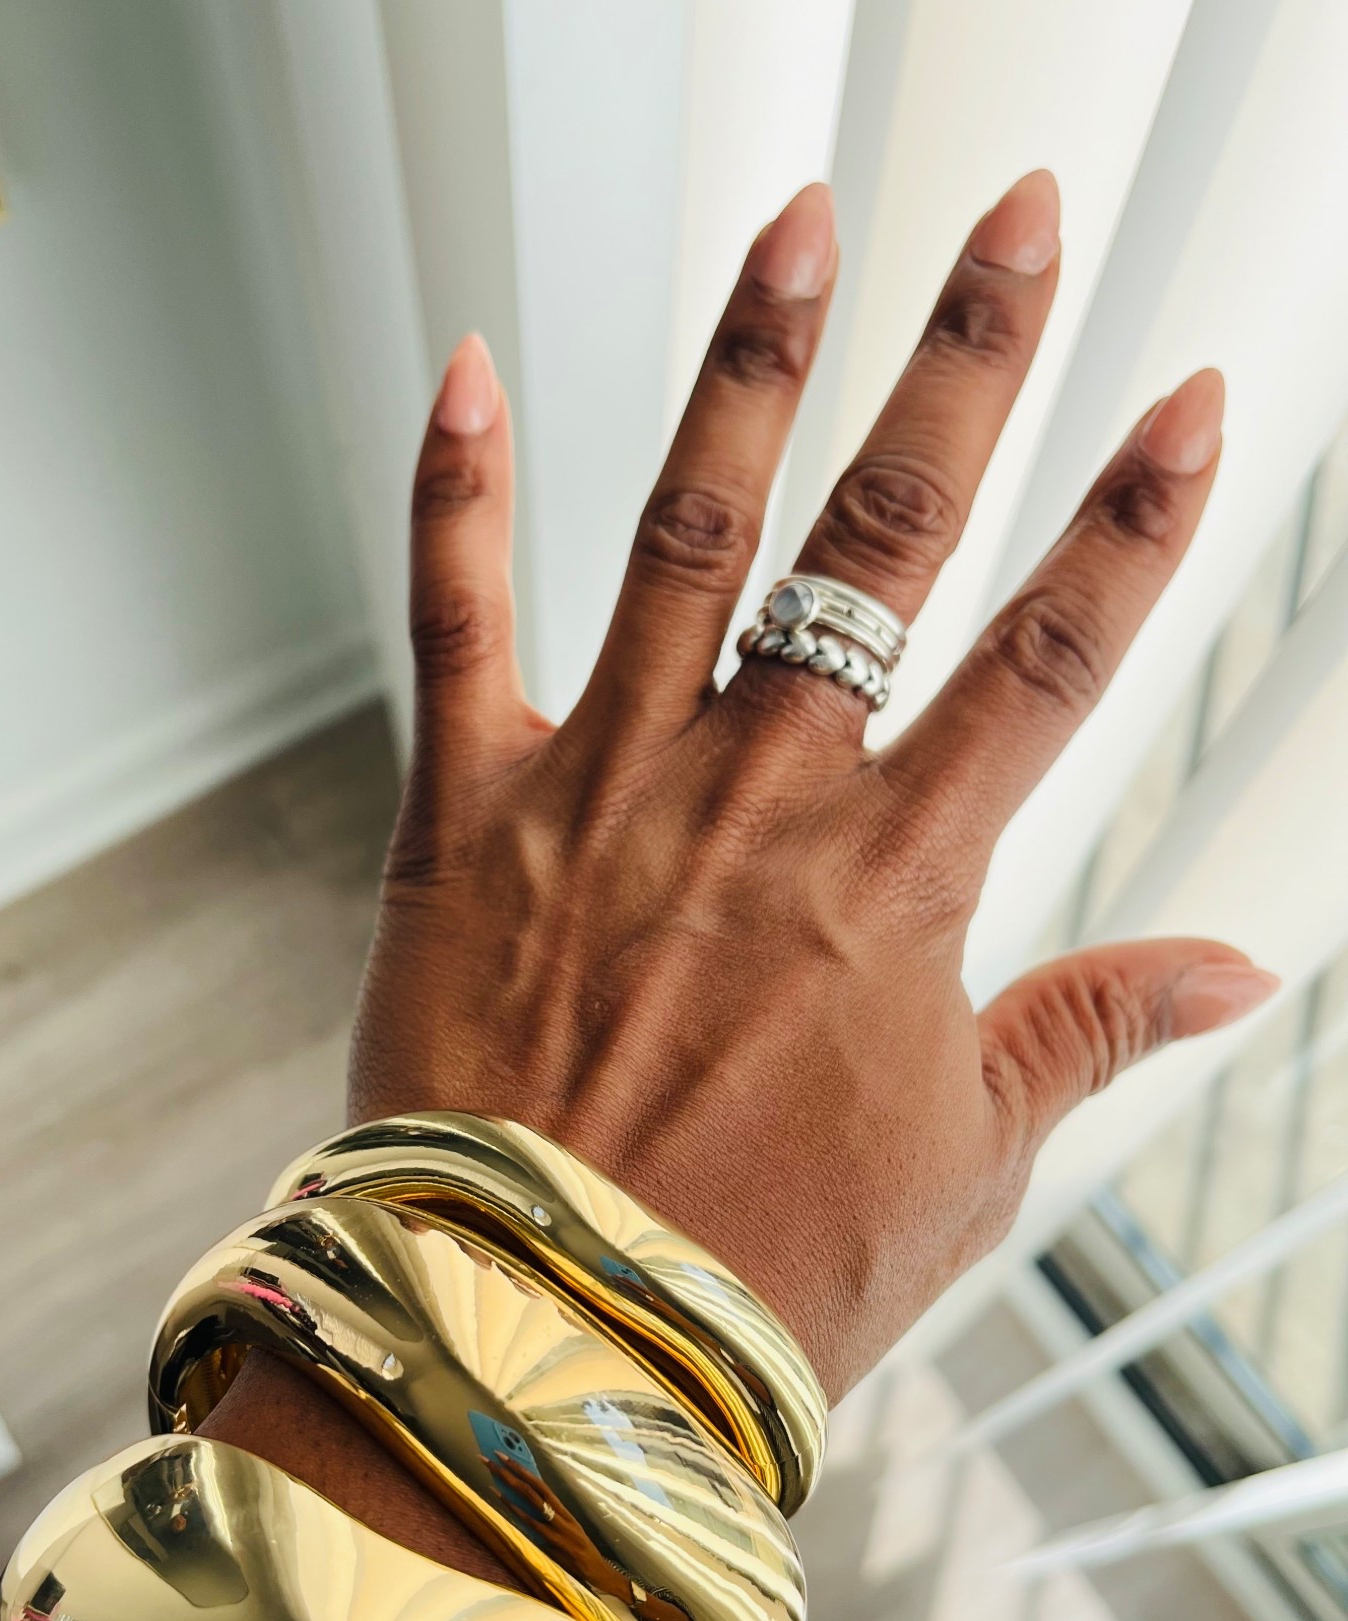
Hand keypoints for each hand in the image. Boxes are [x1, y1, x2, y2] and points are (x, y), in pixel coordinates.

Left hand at [350, 170, 1274, 1399]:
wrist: (550, 1338)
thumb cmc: (761, 1268)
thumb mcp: (964, 1164)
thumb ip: (1086, 1034)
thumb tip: (1228, 974)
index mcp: (897, 882)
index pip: (1050, 660)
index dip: (1132, 524)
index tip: (1189, 404)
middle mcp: (759, 800)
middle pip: (886, 545)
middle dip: (966, 368)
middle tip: (1016, 221)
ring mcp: (606, 790)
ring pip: (688, 534)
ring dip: (750, 370)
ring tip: (800, 225)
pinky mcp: (464, 814)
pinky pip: (454, 622)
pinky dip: (452, 495)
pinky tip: (458, 362)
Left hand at [484, 1454, 609, 1581]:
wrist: (595, 1569)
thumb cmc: (578, 1550)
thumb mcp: (566, 1530)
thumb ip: (550, 1519)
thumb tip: (528, 1509)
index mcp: (562, 1509)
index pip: (540, 1484)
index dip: (523, 1469)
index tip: (505, 1456)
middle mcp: (559, 1513)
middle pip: (533, 1486)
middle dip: (512, 1471)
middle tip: (494, 1456)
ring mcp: (556, 1525)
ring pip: (531, 1499)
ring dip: (510, 1485)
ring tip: (493, 1473)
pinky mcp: (553, 1540)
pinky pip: (532, 1523)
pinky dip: (516, 1511)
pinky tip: (503, 1500)